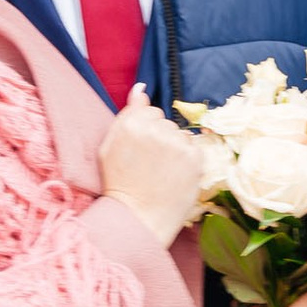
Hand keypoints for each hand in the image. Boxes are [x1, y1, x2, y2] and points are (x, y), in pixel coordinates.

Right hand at [99, 86, 202, 247]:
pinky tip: (174, 174)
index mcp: (132, 123)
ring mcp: (178, 143)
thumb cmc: (120, 183)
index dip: (145, 130)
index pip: (150, 111)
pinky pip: (194, 147)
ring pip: (181, 134)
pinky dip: (187, 159)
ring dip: (175, 148)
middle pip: (166, 122)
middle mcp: (157, 129)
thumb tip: (141, 88)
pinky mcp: (195, 158)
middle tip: (150, 163)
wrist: (138, 218)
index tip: (140, 149)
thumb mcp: (110, 146)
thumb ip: (127, 113)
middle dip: (161, 137)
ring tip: (162, 170)